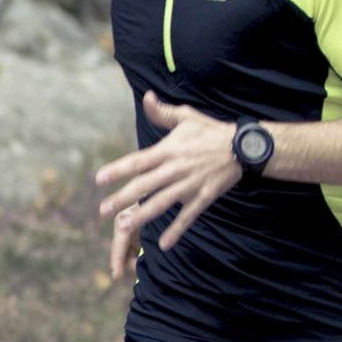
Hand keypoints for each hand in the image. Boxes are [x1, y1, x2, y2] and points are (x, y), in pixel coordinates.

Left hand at [94, 92, 241, 277]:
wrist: (242, 147)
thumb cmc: (210, 131)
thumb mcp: (186, 117)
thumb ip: (163, 113)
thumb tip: (147, 98)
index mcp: (168, 150)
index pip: (137, 161)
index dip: (117, 170)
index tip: (99, 180)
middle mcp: (175, 169)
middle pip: (144, 185)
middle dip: (122, 198)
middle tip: (103, 210)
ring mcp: (189, 185)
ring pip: (161, 203)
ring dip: (142, 215)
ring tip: (123, 227)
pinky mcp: (203, 197)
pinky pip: (187, 217)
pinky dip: (176, 230)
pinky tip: (163, 244)